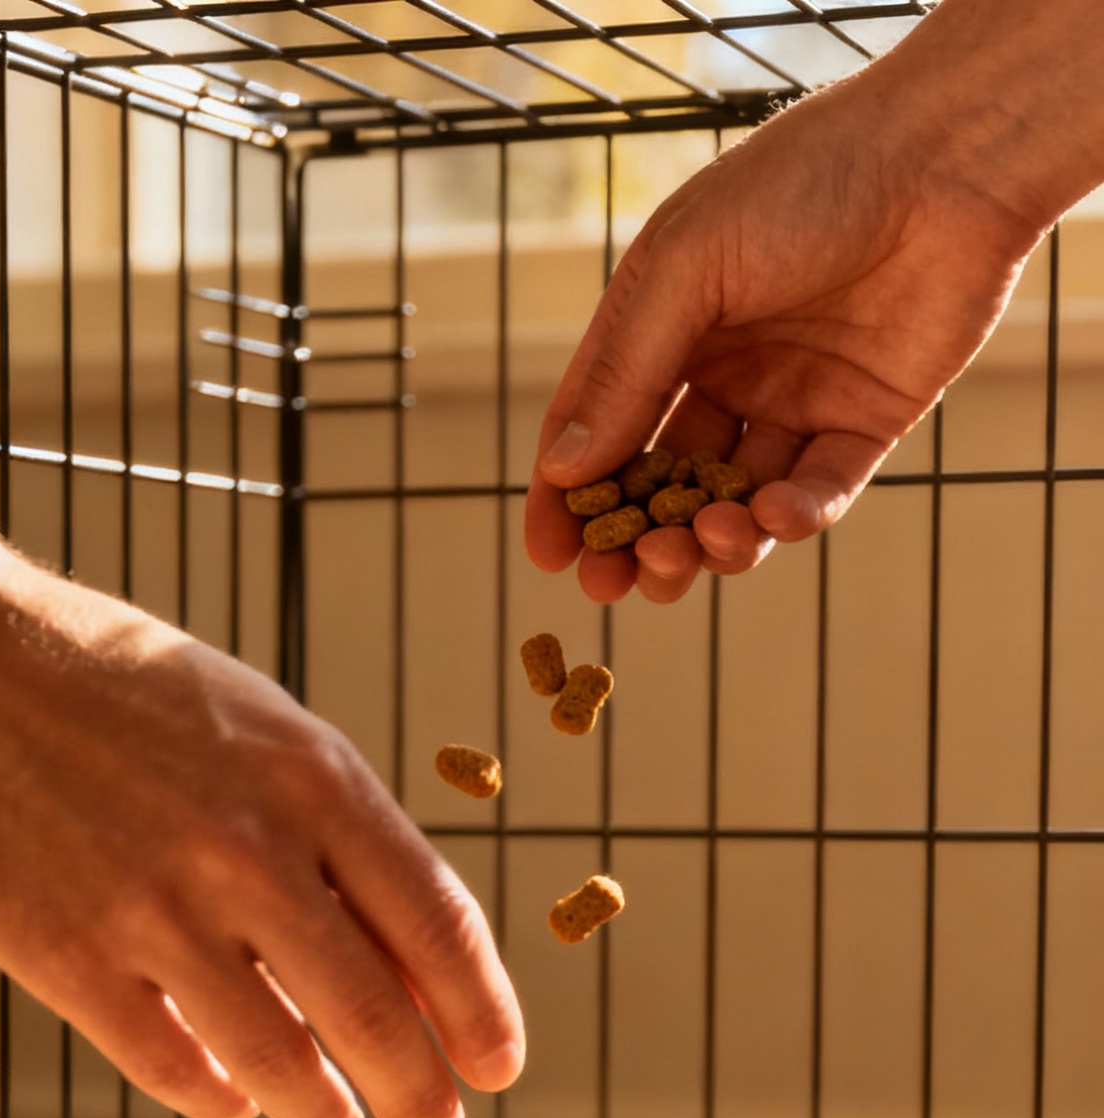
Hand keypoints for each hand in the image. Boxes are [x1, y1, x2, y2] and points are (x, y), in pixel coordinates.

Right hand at [0, 570, 523, 1117]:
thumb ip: (338, 838)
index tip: (499, 1066)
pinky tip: (228, 1098)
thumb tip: (409, 963)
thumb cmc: (121, 692)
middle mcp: (249, 852)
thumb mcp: (262, 730)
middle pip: (372, 1013)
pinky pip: (171, 1065)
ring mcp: (158, 912)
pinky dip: (212, 1094)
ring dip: (322, 1111)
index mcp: (314, 783)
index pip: (436, 925)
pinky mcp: (73, 960)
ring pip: (278, 1059)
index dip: (479, 1013)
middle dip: (421, 1092)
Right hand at [527, 7, 1077, 609]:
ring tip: (703, 544)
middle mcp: (726, 368)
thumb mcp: (689, 268)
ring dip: (711, 539)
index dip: (569, 497)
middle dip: (638, 538)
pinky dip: (792, 518)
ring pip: (737, 502)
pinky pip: (818, 492)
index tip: (551, 557)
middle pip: (666, 482)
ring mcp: (795, 400)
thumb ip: (626, 371)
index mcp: (667, 325)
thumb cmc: (805, 184)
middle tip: (616, 581)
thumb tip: (564, 471)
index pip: (599, 427)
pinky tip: (771, 519)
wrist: (945, 159)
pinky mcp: (865, 423)